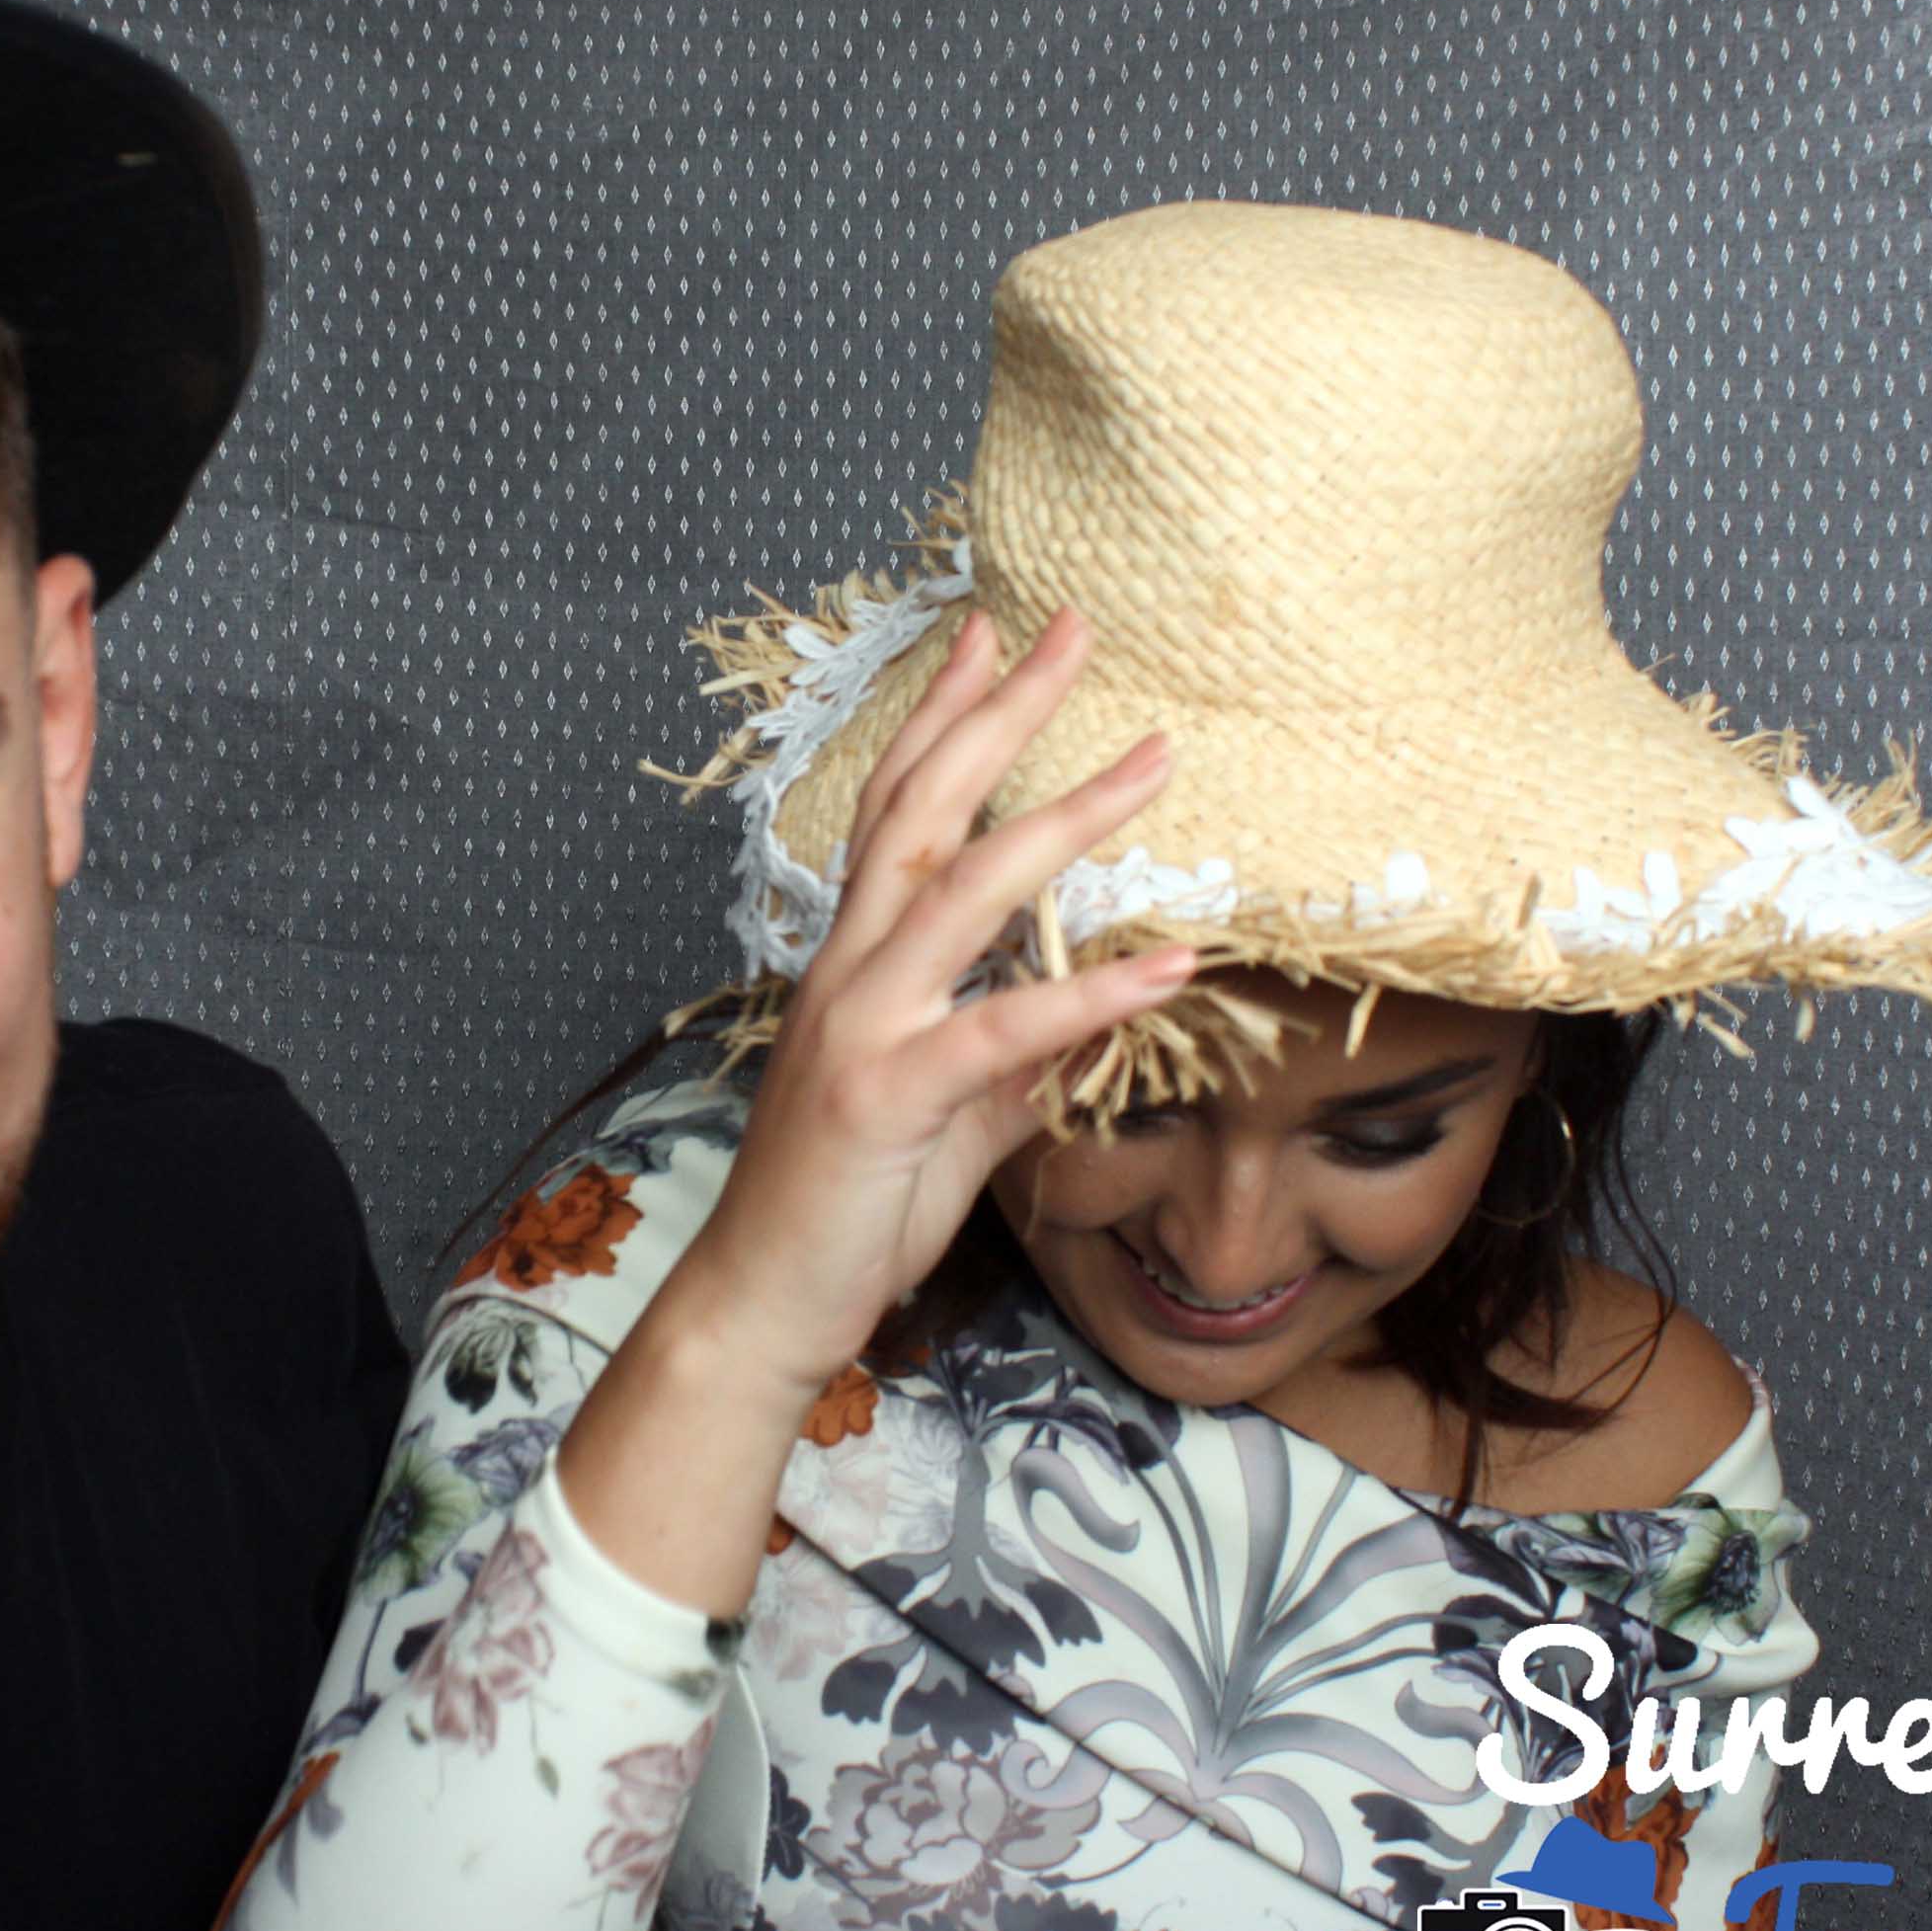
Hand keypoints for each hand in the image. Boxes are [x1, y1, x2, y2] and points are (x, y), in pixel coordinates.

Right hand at [667, 606, 1196, 1400]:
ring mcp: (861, 1025)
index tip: (988, 633)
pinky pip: (1001, 1028)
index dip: (941, 716)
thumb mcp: (954, 1117)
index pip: (894, 807)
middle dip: (998, 711)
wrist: (763, 1304)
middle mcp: (848, 970)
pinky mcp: (888, 1096)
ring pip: (964, 890)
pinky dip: (1090, 994)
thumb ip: (1024, 1059)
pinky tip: (1168, 966)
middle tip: (1068, 626)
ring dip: (1065, 817)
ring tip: (1153, 761)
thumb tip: (1105, 1010)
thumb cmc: (846, 1210)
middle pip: (924, 808)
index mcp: (853, 962)